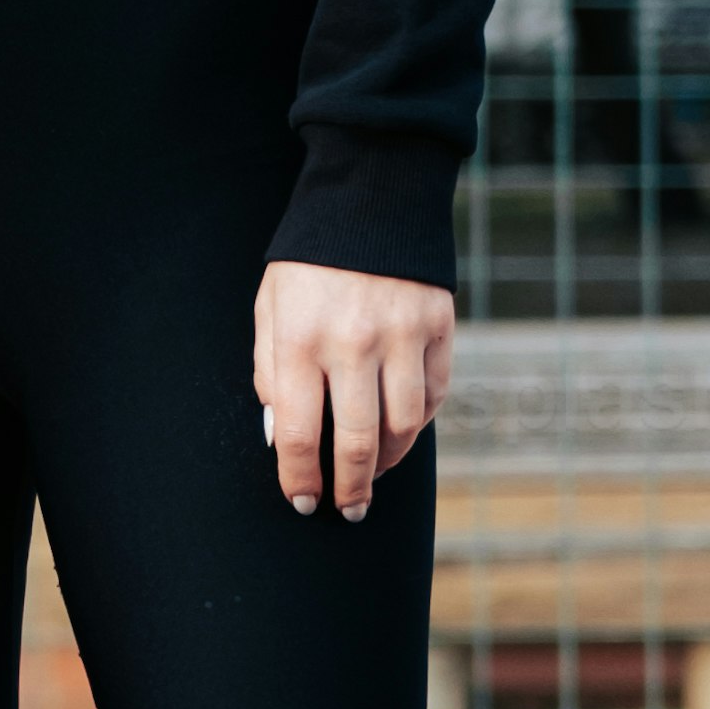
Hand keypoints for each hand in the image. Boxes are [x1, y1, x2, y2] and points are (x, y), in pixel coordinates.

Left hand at [252, 261, 451, 519]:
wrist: (369, 198)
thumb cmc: (308, 263)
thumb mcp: (270, 309)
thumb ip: (270, 372)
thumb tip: (282, 437)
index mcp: (299, 340)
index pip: (300, 434)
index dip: (300, 479)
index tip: (303, 502)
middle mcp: (353, 343)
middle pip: (358, 442)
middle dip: (351, 488)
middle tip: (348, 509)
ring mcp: (402, 335)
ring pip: (404, 427)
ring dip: (388, 463)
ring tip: (374, 475)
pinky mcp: (439, 327)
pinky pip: (433, 395)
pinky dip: (418, 423)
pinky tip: (401, 432)